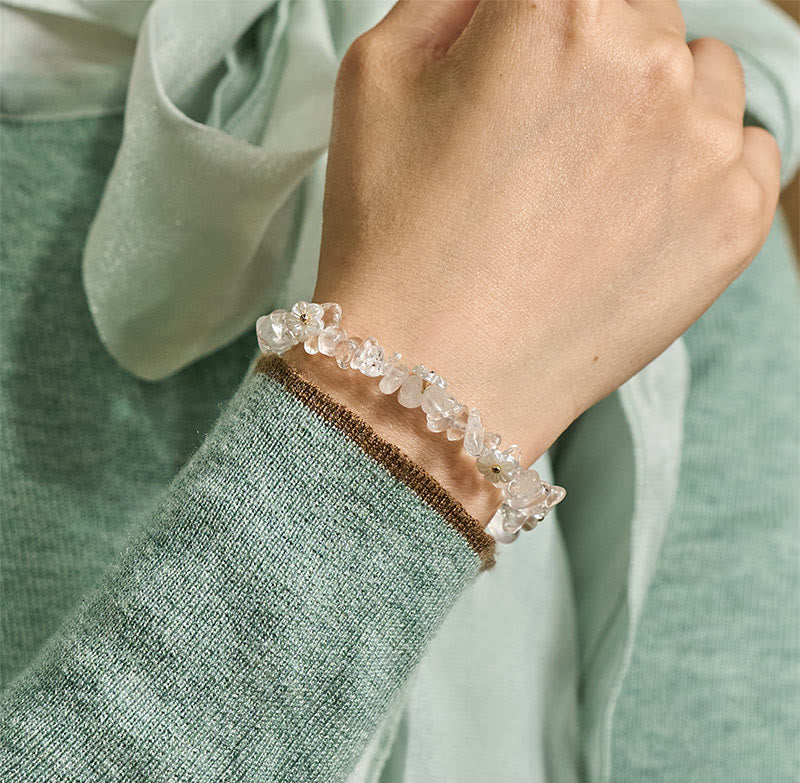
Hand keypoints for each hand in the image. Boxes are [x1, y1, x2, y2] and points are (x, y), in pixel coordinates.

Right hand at [286, 0, 780, 521]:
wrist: (433, 376)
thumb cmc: (395, 237)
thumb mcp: (378, 77)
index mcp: (555, 7)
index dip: (533, 24)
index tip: (527, 72)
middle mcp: (647, 63)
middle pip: (638, 11)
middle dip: (591, 54)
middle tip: (540, 136)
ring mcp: (702, 146)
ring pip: (702, 74)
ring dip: (654, 104)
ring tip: (588, 180)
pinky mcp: (734, 223)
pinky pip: (744, 151)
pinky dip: (695, 168)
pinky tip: (630, 215)